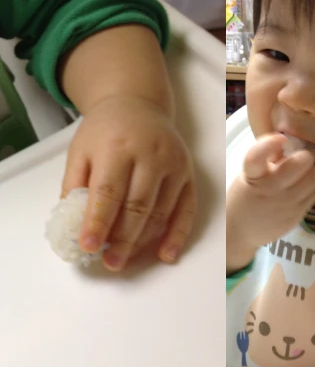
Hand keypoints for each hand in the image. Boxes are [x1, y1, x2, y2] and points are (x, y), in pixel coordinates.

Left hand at [63, 96, 195, 270]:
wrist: (138, 104)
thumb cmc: (105, 131)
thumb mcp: (80, 150)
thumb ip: (75, 186)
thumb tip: (73, 227)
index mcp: (118, 147)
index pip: (108, 191)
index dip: (98, 221)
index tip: (88, 246)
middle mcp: (151, 155)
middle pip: (138, 205)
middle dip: (122, 239)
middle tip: (109, 262)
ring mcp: (174, 165)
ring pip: (161, 212)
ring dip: (143, 241)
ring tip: (124, 259)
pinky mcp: (189, 174)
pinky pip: (187, 209)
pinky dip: (178, 234)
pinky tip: (167, 254)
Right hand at [227, 133, 314, 251]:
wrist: (239, 230)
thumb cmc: (246, 196)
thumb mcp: (250, 175)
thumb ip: (269, 159)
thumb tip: (292, 140)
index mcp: (252, 176)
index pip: (256, 156)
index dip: (269, 143)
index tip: (281, 138)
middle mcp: (269, 190)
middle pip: (298, 164)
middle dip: (305, 155)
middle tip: (303, 156)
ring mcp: (285, 204)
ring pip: (313, 178)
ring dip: (314, 170)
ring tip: (307, 170)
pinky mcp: (297, 215)